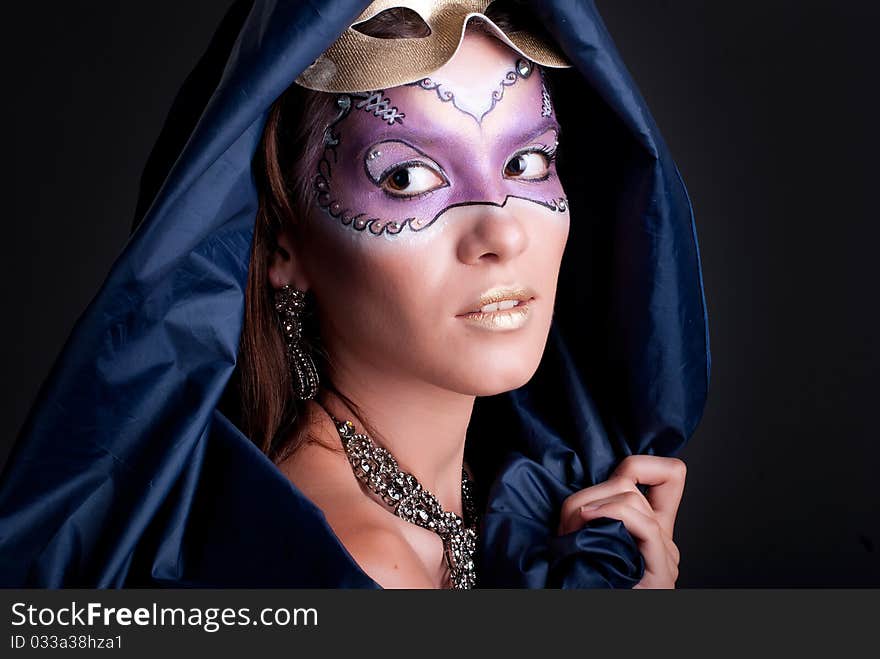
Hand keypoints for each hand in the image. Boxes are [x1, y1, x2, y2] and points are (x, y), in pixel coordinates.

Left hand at [557, 455, 686, 587]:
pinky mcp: (661, 570)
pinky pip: (640, 519)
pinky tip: (583, 529)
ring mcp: (665, 554)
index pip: (668, 474)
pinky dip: (607, 514)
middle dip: (589, 488)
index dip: (637, 464)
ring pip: (628, 494)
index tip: (601, 486)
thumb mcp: (580, 541)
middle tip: (567, 524)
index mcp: (649, 528)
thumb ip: (592, 514)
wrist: (590, 637)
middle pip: (635, 476)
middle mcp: (662, 538)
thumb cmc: (578, 588)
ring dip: (585, 506)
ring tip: (567, 538)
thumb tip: (580, 496)